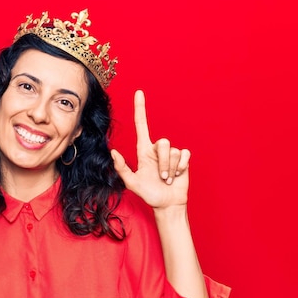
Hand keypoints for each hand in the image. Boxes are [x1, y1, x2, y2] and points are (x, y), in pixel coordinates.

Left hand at [111, 90, 190, 208]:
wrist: (167, 204)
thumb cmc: (149, 194)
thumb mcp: (132, 183)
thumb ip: (122, 168)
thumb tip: (113, 152)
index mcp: (143, 151)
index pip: (141, 125)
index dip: (140, 109)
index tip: (139, 93)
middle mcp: (157, 150)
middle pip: (163, 143)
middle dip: (163, 163)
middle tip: (162, 178)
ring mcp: (171, 154)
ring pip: (173, 151)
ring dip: (171, 168)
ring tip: (168, 179)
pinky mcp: (183, 159)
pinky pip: (184, 154)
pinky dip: (181, 166)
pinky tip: (178, 175)